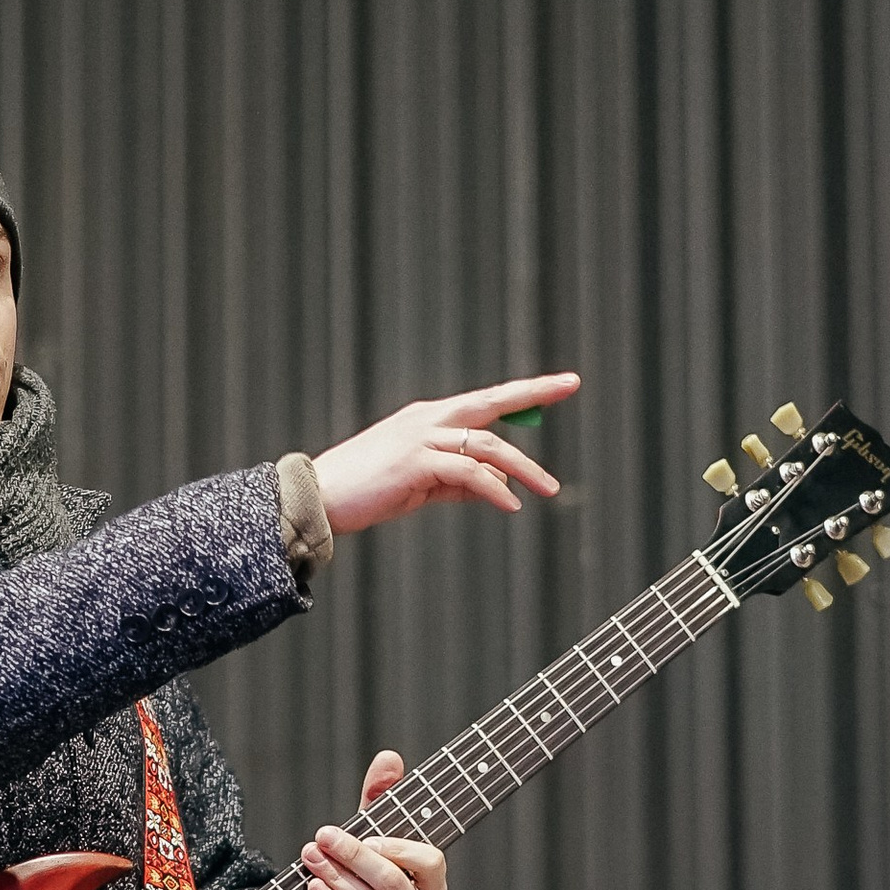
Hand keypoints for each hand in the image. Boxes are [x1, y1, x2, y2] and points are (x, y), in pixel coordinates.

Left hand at [303, 752, 446, 889]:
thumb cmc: (363, 877)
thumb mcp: (371, 834)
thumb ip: (381, 798)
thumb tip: (389, 757)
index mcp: (431, 884)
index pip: (431, 863)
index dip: (400, 849)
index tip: (367, 834)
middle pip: (393, 884)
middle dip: (355, 858)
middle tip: (323, 838)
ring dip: (337, 881)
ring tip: (311, 859)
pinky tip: (314, 889)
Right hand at [312, 373, 578, 534]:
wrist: (319, 501)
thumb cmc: (364, 493)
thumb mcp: (418, 486)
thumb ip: (457, 483)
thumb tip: (498, 488)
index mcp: (426, 419)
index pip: (483, 401)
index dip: (522, 391)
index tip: (559, 383)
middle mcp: (427, 419)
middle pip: (490, 404)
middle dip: (532, 392)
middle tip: (570, 386)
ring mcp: (420, 438)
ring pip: (485, 445)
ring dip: (522, 467)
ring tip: (548, 489)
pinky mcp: (415, 463)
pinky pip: (467, 474)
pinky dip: (493, 490)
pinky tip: (511, 505)